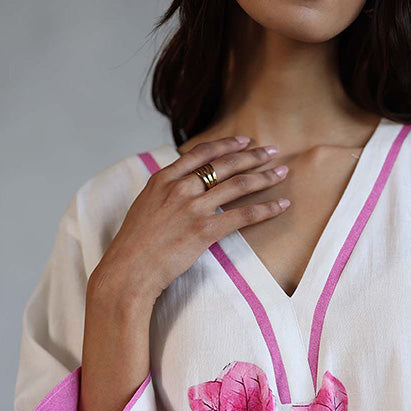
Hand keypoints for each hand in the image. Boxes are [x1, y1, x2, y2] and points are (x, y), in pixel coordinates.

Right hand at [86, 135, 289, 313]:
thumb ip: (164, 194)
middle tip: (272, 151)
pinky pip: (243, 215)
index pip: (201, 153)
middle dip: (253, 156)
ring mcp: (193, 208)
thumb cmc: (134, 246)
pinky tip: (281, 205)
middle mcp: (180, 188)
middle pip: (224, 164)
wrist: (129, 270)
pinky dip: (266, 209)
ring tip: (281, 172)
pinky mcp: (204, 231)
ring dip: (264, 177)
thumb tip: (179, 190)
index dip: (226, 144)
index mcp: (163, 179)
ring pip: (238, 185)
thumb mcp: (144, 208)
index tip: (244, 141)